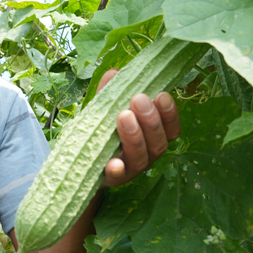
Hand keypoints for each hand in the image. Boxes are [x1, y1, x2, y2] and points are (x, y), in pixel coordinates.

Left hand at [97, 69, 180, 187]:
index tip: (161, 95)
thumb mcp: (106, 109)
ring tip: (124, 115)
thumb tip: (114, 73)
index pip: (171, 129)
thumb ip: (111, 92)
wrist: (81, 161)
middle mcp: (146, 155)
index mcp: (152, 138)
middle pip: (158, 143)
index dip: (170, 114)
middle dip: (151, 120)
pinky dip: (116, 170)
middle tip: (139, 99)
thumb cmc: (102, 131)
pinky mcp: (111, 179)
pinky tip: (113, 163)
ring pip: (141, 157)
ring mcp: (130, 169)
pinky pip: (116, 176)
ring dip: (135, 136)